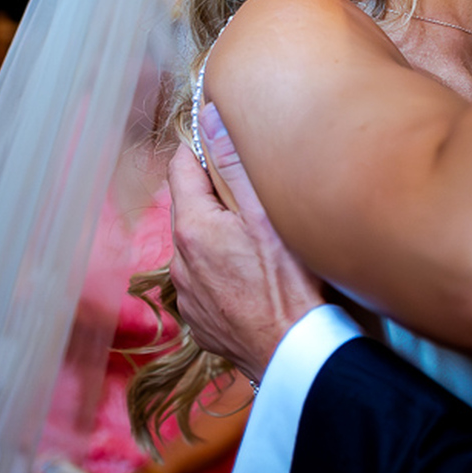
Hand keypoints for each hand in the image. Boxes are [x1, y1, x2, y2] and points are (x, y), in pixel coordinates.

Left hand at [166, 104, 324, 382]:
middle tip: (251, 194)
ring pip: (195, 246)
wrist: (293, 354)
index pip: (181, 167)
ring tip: (255, 240)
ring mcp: (186, 294)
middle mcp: (178, 260)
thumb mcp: (266, 215)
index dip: (202, 150)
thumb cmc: (289, 285)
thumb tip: (209, 118)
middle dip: (213, 194)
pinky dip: (220, 271)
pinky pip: (202, 281)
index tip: (225, 145)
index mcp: (192, 227)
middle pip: (188, 207)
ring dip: (216, 235)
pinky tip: (252, 277)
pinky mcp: (198, 320)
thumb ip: (234, 165)